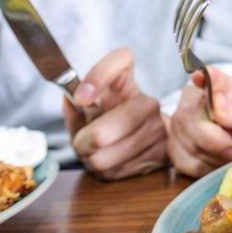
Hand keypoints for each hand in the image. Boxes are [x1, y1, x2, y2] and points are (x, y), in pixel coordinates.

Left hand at [63, 47, 167, 179]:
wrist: (151, 144)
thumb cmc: (111, 125)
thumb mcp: (87, 115)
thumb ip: (75, 110)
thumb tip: (70, 99)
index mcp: (125, 83)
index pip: (120, 61)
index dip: (98, 76)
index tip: (81, 98)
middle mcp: (147, 102)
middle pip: (101, 132)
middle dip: (82, 143)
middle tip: (84, 142)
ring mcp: (158, 128)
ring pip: (103, 157)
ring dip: (93, 160)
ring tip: (101, 152)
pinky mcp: (161, 153)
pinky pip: (117, 170)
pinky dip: (108, 170)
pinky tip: (116, 161)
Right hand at [167, 66, 231, 177]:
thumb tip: (217, 102)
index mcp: (208, 87)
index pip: (202, 81)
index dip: (202, 80)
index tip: (200, 76)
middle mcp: (187, 103)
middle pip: (188, 119)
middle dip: (215, 140)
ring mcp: (176, 127)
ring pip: (187, 144)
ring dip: (213, 155)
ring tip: (228, 152)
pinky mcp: (174, 150)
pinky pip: (185, 163)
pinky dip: (205, 167)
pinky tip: (215, 160)